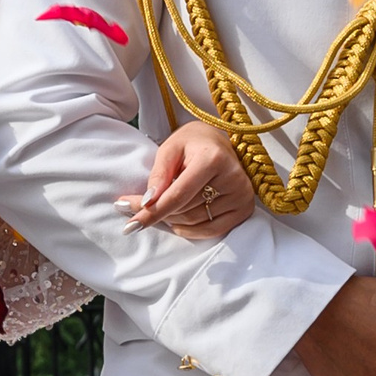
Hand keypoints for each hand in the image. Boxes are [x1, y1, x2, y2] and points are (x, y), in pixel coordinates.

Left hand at [119, 122, 251, 241]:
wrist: (219, 143)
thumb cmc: (192, 144)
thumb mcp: (170, 148)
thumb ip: (158, 175)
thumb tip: (148, 203)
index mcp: (212, 159)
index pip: (178, 195)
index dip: (153, 212)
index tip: (130, 225)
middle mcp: (233, 178)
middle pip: (185, 211)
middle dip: (161, 212)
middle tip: (143, 206)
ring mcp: (242, 196)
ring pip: (195, 222)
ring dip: (174, 219)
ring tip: (167, 204)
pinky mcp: (245, 209)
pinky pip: (211, 231)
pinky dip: (189, 230)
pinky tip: (180, 218)